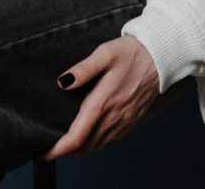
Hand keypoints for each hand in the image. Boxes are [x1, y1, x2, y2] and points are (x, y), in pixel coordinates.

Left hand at [42, 35, 158, 158]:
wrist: (160, 57)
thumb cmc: (131, 53)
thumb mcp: (104, 53)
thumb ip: (83, 69)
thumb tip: (63, 82)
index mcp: (103, 102)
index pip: (77, 137)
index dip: (58, 149)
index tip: (44, 152)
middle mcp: (113, 117)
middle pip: (85, 146)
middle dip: (65, 151)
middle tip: (49, 145)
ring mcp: (124, 121)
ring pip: (97, 145)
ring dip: (80, 147)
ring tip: (65, 141)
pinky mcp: (131, 120)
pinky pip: (110, 140)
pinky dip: (95, 142)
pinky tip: (89, 133)